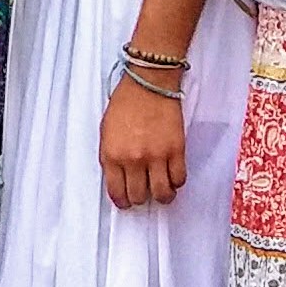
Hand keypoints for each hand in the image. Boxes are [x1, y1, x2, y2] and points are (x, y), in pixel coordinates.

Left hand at [99, 63, 188, 208]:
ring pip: (162, 193)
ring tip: (162, 191)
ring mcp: (156, 156)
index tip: (126, 202)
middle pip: (139, 196)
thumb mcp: (106, 133)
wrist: (148, 83)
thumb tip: (118, 179)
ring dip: (162, 196)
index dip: (122, 202)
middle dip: (140, 198)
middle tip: (144, 192)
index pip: (116, 192)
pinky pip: (179, 178)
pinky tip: (173, 177)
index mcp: (112, 155)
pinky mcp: (176, 150)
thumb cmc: (125, 103)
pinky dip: (177, 182)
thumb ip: (111, 158)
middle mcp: (133, 159)